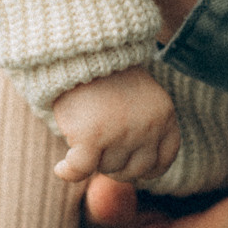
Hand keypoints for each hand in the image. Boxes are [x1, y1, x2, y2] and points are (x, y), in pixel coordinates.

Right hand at [51, 67, 180, 182]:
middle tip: (100, 147)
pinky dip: (68, 171)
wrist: (84, 50)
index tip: (129, 165)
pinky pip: (80, 170)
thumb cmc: (109, 77)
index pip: (163, 161)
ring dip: (93, 159)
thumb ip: (143, 131)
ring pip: (106, 168)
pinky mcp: (92, 137)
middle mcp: (148, 127)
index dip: (145, 169)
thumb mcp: (139, 100)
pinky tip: (61, 168)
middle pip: (133, 170)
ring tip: (84, 133)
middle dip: (116, 165)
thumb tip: (137, 177)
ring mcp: (122, 133)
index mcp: (165, 116)